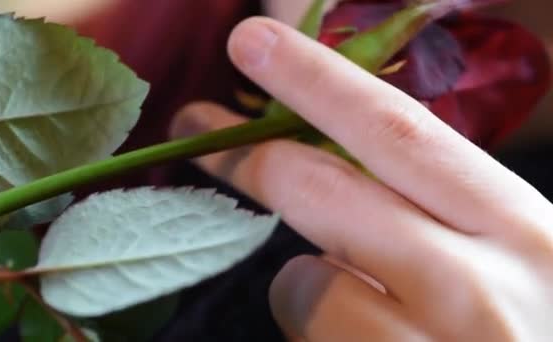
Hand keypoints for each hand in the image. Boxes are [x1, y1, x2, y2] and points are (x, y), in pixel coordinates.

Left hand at [170, 17, 552, 340]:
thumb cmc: (531, 328)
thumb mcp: (512, 257)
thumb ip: (441, 210)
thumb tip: (333, 159)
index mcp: (520, 230)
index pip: (398, 131)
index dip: (317, 80)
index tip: (253, 42)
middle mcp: (474, 289)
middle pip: (322, 192)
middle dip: (247, 152)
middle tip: (197, 124)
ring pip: (302, 283)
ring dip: (305, 280)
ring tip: (360, 305)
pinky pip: (308, 338)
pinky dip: (317, 333)